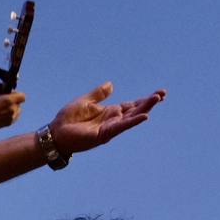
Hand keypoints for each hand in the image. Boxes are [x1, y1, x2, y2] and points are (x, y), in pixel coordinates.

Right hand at [0, 89, 25, 133]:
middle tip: (5, 100)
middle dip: (14, 100)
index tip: (11, 94)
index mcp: (9, 100)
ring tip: (3, 107)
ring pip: (17, 110)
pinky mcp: (9, 123)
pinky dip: (11, 114)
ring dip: (13, 107)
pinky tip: (3, 112)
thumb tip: (4, 85)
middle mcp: (13, 109)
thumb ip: (0, 86)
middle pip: (19, 103)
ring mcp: (12, 117)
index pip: (22, 96)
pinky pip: (14, 117)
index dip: (17, 94)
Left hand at [47, 83, 165, 154]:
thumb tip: (111, 84)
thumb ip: (99, 94)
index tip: (158, 94)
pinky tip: (144, 116)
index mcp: (109, 112)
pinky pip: (121, 127)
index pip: (131, 105)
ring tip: (157, 99)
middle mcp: (112, 120)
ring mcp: (110, 128)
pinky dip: (133, 122)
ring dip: (144, 109)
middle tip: (162, 94)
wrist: (56, 133)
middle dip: (149, 103)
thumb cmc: (68, 119)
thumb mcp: (85, 101)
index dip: (143, 100)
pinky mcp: (105, 134)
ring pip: (131, 118)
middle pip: (135, 110)